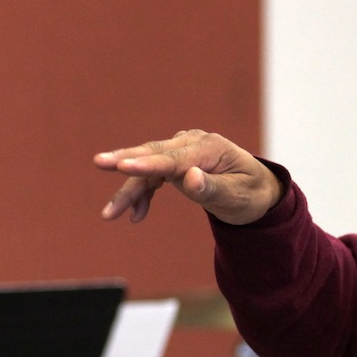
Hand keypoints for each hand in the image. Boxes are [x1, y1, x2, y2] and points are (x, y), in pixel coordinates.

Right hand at [95, 129, 280, 224]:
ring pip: (148, 166)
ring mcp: (183, 150)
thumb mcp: (238, 196)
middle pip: (153, 154)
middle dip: (125, 162)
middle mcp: (192, 143)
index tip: (123, 166)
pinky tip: (136, 214)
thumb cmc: (251, 194)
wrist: (257, 190)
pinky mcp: (176, 161)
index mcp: (210, 148)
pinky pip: (153, 175)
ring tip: (111, 214)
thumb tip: (190, 178)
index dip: (147, 163)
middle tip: (99, 163)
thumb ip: (213, 188)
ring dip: (130, 189)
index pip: (173, 158)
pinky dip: (142, 193)